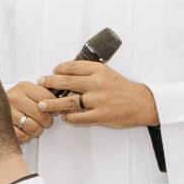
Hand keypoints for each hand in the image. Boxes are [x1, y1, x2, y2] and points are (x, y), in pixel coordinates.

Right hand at [7, 80, 57, 142]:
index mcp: (23, 87)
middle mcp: (15, 98)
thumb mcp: (27, 91)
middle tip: (44, 121)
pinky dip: (27, 136)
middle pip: (43, 115)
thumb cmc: (13, 101)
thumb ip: (42, 95)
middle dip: (47, 121)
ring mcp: (9, 112)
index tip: (54, 110)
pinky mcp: (5, 126)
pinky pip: (24, 136)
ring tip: (34, 126)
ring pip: (34, 127)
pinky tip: (24, 130)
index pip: (48, 98)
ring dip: (37, 130)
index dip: (55, 107)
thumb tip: (59, 102)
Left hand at [37, 61, 159, 129]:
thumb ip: (90, 72)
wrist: (142, 103)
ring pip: (68, 101)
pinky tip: (64, 117)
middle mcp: (97, 83)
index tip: (52, 71)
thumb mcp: (108, 73)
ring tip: (43, 105)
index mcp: (99, 71)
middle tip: (40, 84)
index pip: (73, 66)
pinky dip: (69, 117)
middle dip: (50, 83)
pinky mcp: (100, 115)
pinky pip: (79, 117)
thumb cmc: (123, 89)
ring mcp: (98, 100)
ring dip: (53, 104)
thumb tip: (68, 73)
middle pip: (66, 81)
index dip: (59, 69)